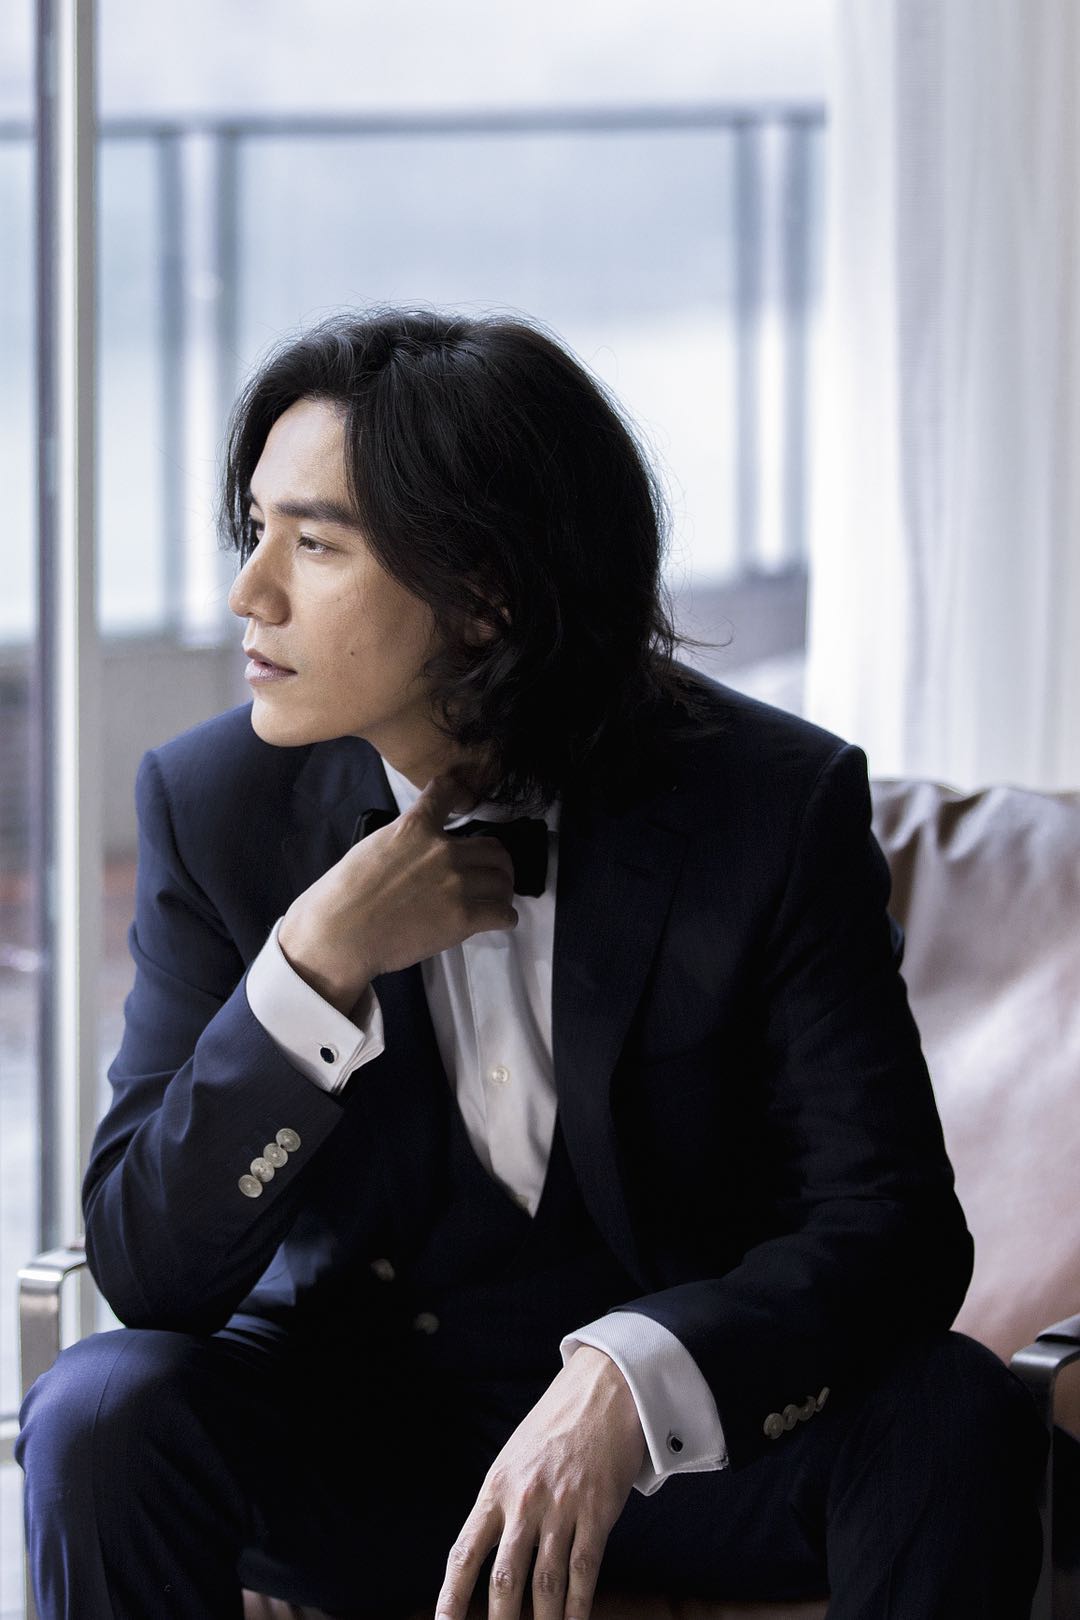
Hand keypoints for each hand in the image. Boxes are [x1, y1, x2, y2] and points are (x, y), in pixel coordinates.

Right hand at [277, 769, 516, 1012]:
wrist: (342, 932)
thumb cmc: (345, 893)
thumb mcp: (373, 846)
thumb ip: (405, 840)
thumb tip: (418, 847)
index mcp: (416, 826)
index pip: (448, 792)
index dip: (461, 792)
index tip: (466, 798)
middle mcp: (444, 849)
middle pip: (494, 849)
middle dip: (497, 863)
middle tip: (493, 875)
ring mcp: (457, 884)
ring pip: (503, 881)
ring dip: (502, 891)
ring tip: (495, 901)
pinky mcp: (464, 918)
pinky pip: (503, 914)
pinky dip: (504, 918)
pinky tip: (497, 921)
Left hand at [435, 1346, 645, 1619]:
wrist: (603, 1390)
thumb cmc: (554, 1427)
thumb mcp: (513, 1460)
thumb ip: (499, 1506)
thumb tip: (484, 1558)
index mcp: (496, 1487)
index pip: (465, 1553)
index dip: (451, 1597)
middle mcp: (524, 1501)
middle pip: (504, 1580)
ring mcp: (562, 1508)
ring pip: (545, 1584)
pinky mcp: (597, 1512)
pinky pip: (584, 1571)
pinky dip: (578, 1607)